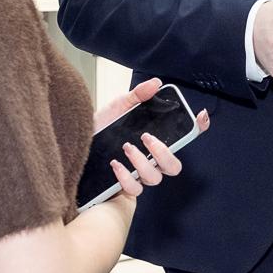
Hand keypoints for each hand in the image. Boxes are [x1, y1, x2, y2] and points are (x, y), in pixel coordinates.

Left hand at [94, 77, 208, 213]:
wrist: (72, 146)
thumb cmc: (98, 130)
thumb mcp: (116, 108)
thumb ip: (136, 96)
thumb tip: (156, 83)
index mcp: (153, 140)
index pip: (183, 137)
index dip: (197, 128)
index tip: (199, 115)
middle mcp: (149, 160)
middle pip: (174, 166)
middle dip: (164, 153)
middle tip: (146, 138)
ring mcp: (138, 175)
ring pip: (155, 178)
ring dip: (142, 162)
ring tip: (126, 147)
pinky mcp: (124, 188)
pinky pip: (134, 189)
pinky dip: (126, 176)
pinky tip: (115, 164)